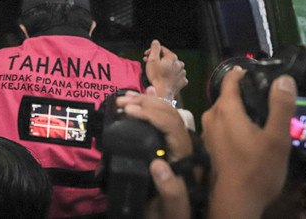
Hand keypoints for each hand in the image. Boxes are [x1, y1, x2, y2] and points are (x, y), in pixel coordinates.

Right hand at [117, 88, 191, 218]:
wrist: (171, 218)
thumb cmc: (170, 214)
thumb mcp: (171, 209)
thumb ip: (169, 190)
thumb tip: (158, 164)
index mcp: (185, 158)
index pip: (171, 125)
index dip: (151, 114)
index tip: (129, 110)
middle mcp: (182, 146)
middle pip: (169, 114)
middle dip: (146, 103)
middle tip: (121, 102)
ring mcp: (175, 144)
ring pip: (166, 113)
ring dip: (146, 102)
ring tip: (124, 99)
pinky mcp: (166, 145)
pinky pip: (161, 119)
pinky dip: (148, 107)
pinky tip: (139, 100)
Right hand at [144, 40, 187, 99]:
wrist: (162, 92)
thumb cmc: (156, 76)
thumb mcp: (152, 60)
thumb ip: (155, 48)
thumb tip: (156, 42)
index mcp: (172, 57)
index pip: (161, 49)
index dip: (152, 51)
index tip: (146, 56)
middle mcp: (179, 64)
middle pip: (167, 58)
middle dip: (157, 59)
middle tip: (148, 63)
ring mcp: (182, 73)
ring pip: (172, 67)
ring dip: (165, 67)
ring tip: (157, 72)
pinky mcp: (182, 81)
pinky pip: (176, 75)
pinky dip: (170, 75)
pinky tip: (164, 78)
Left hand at [201, 67, 295, 218]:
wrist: (236, 202)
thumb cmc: (257, 170)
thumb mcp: (277, 138)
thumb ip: (281, 107)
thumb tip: (284, 79)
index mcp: (226, 109)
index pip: (231, 79)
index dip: (245, 73)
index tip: (261, 74)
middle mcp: (212, 116)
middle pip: (229, 95)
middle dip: (247, 93)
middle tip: (269, 100)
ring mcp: (208, 131)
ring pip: (225, 110)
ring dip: (242, 110)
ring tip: (263, 117)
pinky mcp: (210, 144)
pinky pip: (223, 124)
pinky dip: (235, 122)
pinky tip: (251, 134)